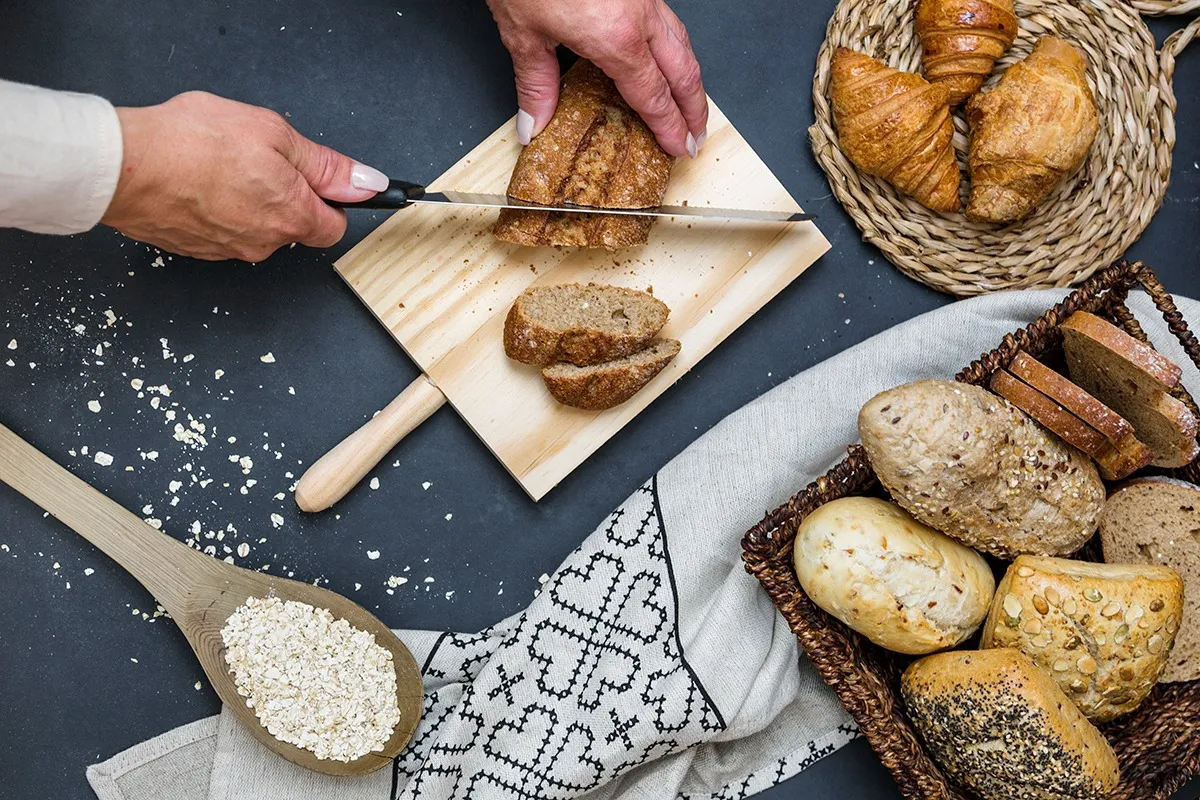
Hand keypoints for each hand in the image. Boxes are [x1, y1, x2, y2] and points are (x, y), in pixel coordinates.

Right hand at [101, 91, 388, 261]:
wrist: (124, 166)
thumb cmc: (193, 144)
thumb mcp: (275, 135)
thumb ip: (325, 165)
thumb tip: (366, 183)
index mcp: (292, 218)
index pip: (334, 226)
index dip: (330, 199)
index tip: (317, 179)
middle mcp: (263, 244)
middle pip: (293, 226)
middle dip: (284, 195)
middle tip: (256, 158)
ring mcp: (227, 250)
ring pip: (255, 227)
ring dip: (247, 199)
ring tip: (220, 164)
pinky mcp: (195, 249)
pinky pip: (221, 229)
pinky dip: (216, 207)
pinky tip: (198, 179)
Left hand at [486, 0, 707, 158]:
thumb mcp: (522, 31)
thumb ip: (535, 82)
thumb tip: (534, 122)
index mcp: (616, 37)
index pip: (653, 95)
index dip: (668, 126)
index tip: (678, 147)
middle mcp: (639, 16)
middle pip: (683, 70)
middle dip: (695, 108)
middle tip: (697, 135)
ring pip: (681, 41)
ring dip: (690, 76)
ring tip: (690, 101)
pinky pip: (666, 20)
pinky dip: (674, 46)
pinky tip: (664, 53)